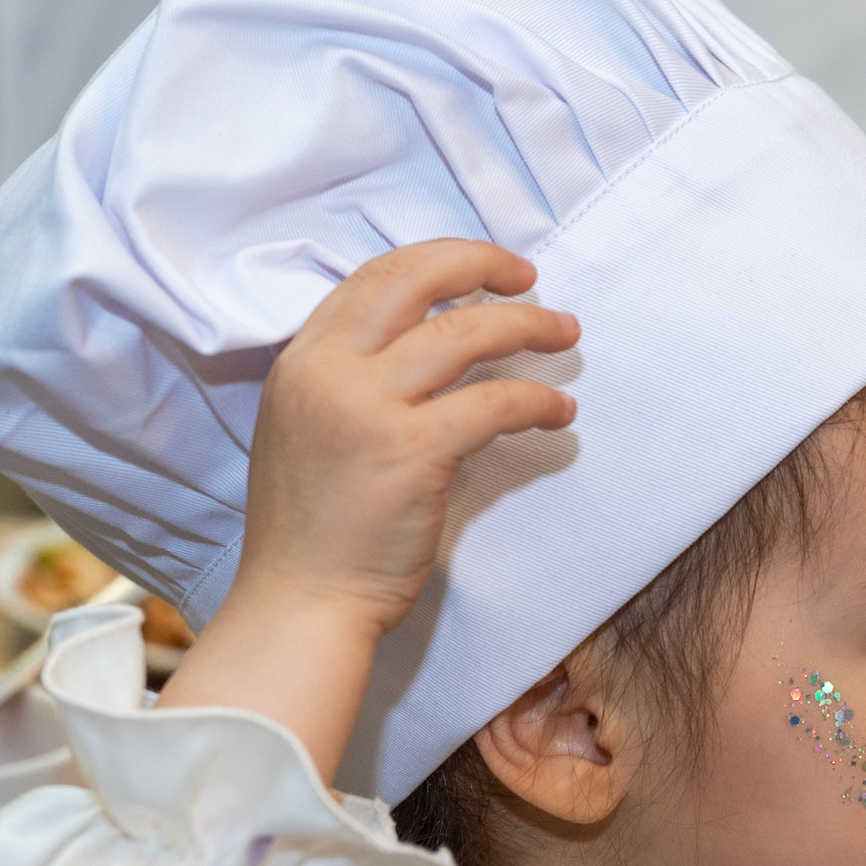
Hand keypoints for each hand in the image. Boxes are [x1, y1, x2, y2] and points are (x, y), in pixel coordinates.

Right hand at [160, 240, 578, 776]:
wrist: (301, 603)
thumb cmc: (313, 533)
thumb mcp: (307, 431)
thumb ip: (349, 382)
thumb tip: (423, 347)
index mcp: (301, 363)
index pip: (373, 278)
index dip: (436, 261)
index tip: (482, 269)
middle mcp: (327, 372)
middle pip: (415, 279)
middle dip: (481, 264)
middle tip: (530, 278)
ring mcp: (366, 408)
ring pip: (464, 332)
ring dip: (526, 326)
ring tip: (565, 335)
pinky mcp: (410, 451)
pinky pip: (493, 403)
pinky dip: (536, 399)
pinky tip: (557, 411)